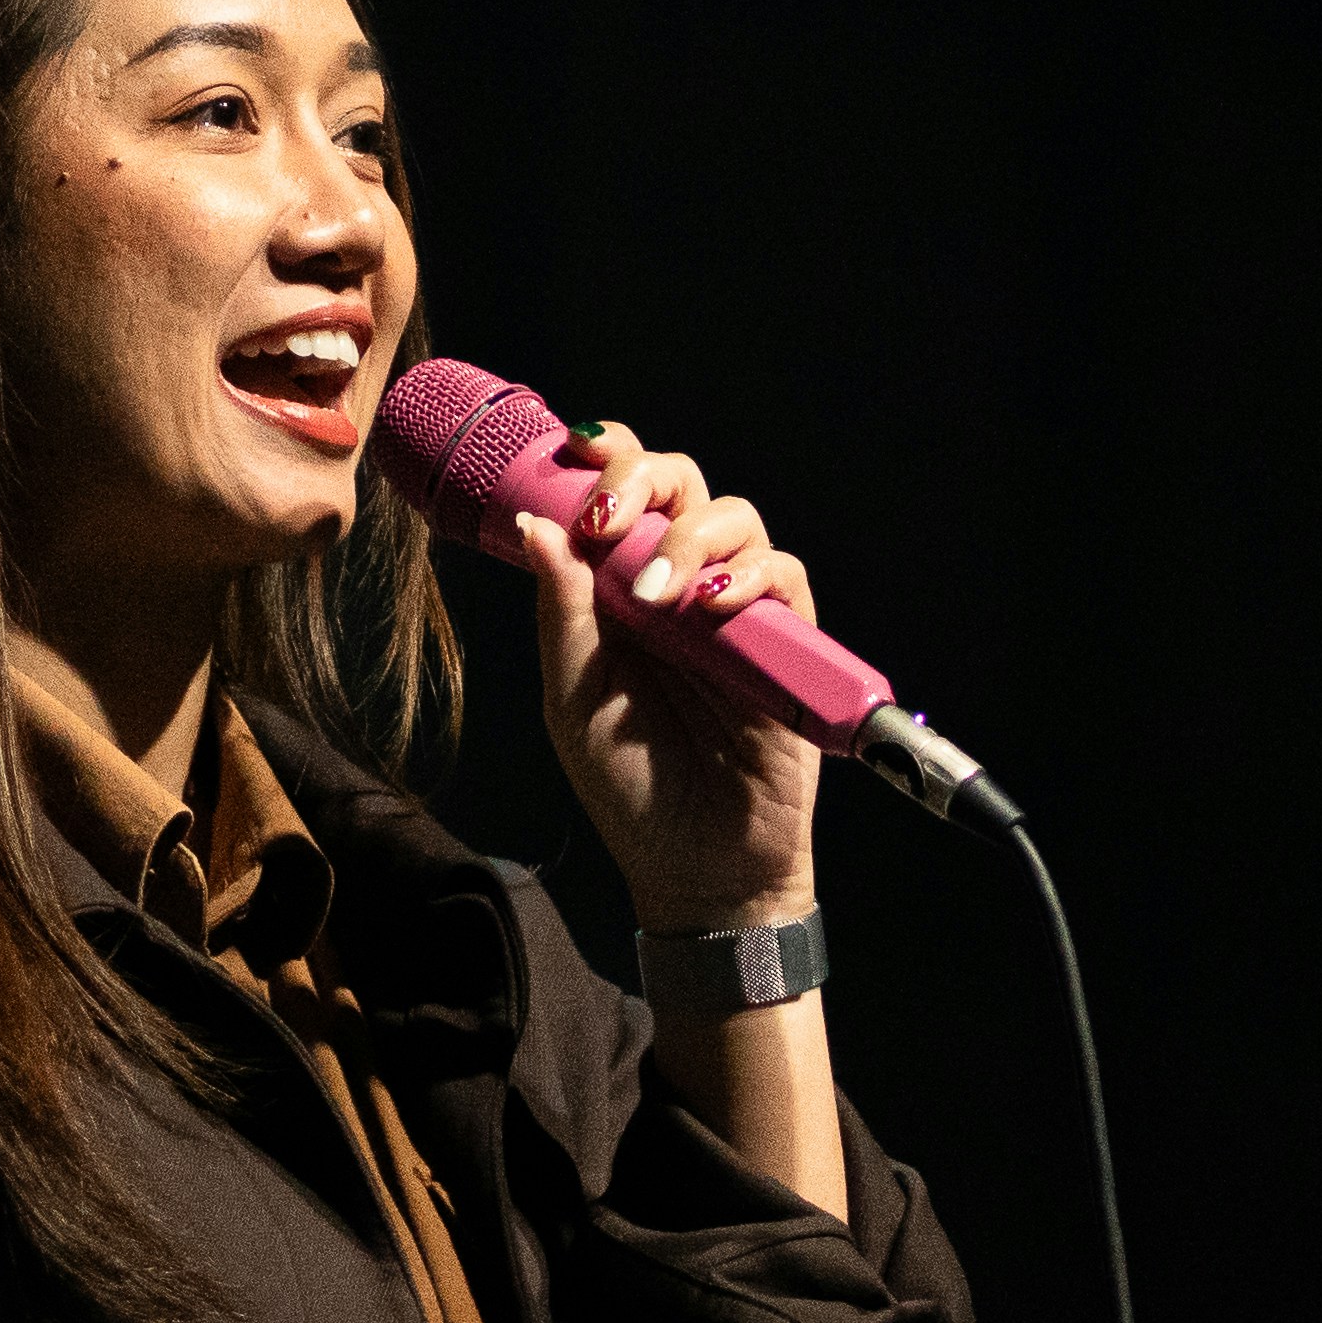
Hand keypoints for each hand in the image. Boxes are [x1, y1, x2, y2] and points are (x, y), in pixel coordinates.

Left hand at [496, 417, 820, 933]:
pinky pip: (785, 578)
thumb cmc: (630, 789)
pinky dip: (752, 576)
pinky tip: (714, 606)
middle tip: (609, 520)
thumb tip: (535, 526)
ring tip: (656, 592)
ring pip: (737, 519)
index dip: (605, 460)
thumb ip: (562, 614)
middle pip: (682, 485)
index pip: (621, 498)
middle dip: (644, 479)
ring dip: (691, 537)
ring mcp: (736, 612)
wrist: (698, 867)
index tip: (574, 455)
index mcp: (620, 591)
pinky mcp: (787, 643)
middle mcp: (680, 587)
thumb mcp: (573, 701)